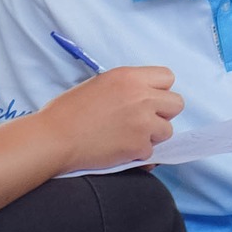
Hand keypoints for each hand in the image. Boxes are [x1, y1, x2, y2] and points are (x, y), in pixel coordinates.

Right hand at [38, 66, 183, 173]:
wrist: (55, 137)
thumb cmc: (68, 111)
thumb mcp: (100, 85)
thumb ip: (127, 88)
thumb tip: (145, 98)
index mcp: (129, 77)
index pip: (168, 77)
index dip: (159, 90)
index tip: (147, 100)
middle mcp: (141, 96)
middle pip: (177, 103)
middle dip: (163, 113)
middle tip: (143, 121)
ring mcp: (143, 122)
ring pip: (167, 131)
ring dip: (152, 136)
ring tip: (128, 137)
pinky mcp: (139, 146)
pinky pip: (151, 152)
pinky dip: (138, 154)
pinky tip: (119, 150)